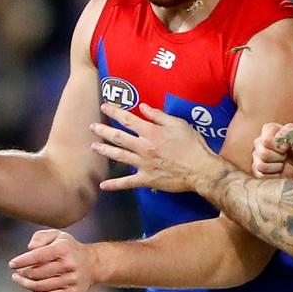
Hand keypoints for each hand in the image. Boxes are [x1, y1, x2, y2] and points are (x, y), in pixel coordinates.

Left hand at [8, 229, 100, 291]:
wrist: (93, 264)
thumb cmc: (69, 249)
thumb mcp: (57, 236)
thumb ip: (41, 237)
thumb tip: (30, 248)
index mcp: (63, 249)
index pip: (37, 256)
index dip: (21, 261)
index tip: (12, 264)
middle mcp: (69, 265)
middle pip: (35, 273)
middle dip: (22, 273)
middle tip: (17, 273)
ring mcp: (71, 280)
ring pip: (40, 287)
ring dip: (26, 284)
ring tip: (20, 280)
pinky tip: (34, 288)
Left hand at [91, 102, 222, 192]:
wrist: (200, 170)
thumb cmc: (192, 145)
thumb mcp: (178, 124)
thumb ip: (159, 116)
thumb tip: (143, 107)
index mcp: (151, 132)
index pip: (128, 120)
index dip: (115, 112)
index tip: (104, 106)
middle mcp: (143, 147)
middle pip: (119, 137)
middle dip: (104, 131)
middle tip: (92, 127)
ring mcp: (143, 164)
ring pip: (119, 156)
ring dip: (105, 151)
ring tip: (93, 147)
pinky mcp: (146, 179)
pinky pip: (127, 183)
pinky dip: (114, 185)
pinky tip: (103, 185)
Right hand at [252, 122, 292, 179]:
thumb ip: (292, 132)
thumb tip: (279, 135)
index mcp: (269, 129)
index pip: (266, 140)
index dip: (279, 147)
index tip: (288, 147)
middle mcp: (260, 141)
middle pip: (263, 153)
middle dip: (280, 157)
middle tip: (287, 155)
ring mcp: (257, 155)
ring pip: (261, 165)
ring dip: (277, 167)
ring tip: (284, 162)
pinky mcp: (257, 168)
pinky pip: (260, 174)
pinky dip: (274, 174)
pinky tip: (280, 169)